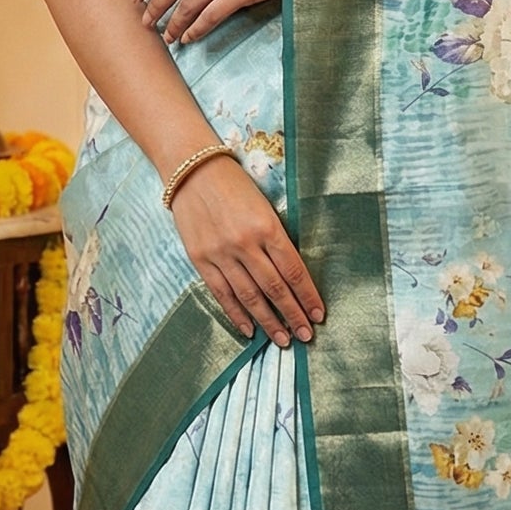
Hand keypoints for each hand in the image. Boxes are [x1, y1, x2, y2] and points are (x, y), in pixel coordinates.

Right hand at [170, 155, 322, 347]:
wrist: (192, 170)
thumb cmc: (234, 184)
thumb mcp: (264, 206)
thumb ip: (276, 238)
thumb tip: (291, 276)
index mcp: (267, 227)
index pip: (294, 270)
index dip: (308, 296)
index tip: (318, 315)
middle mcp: (245, 243)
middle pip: (275, 288)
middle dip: (293, 315)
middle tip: (305, 336)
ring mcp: (221, 253)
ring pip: (250, 297)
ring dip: (268, 321)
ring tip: (282, 340)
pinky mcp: (201, 259)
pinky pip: (222, 294)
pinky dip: (237, 314)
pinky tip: (250, 330)